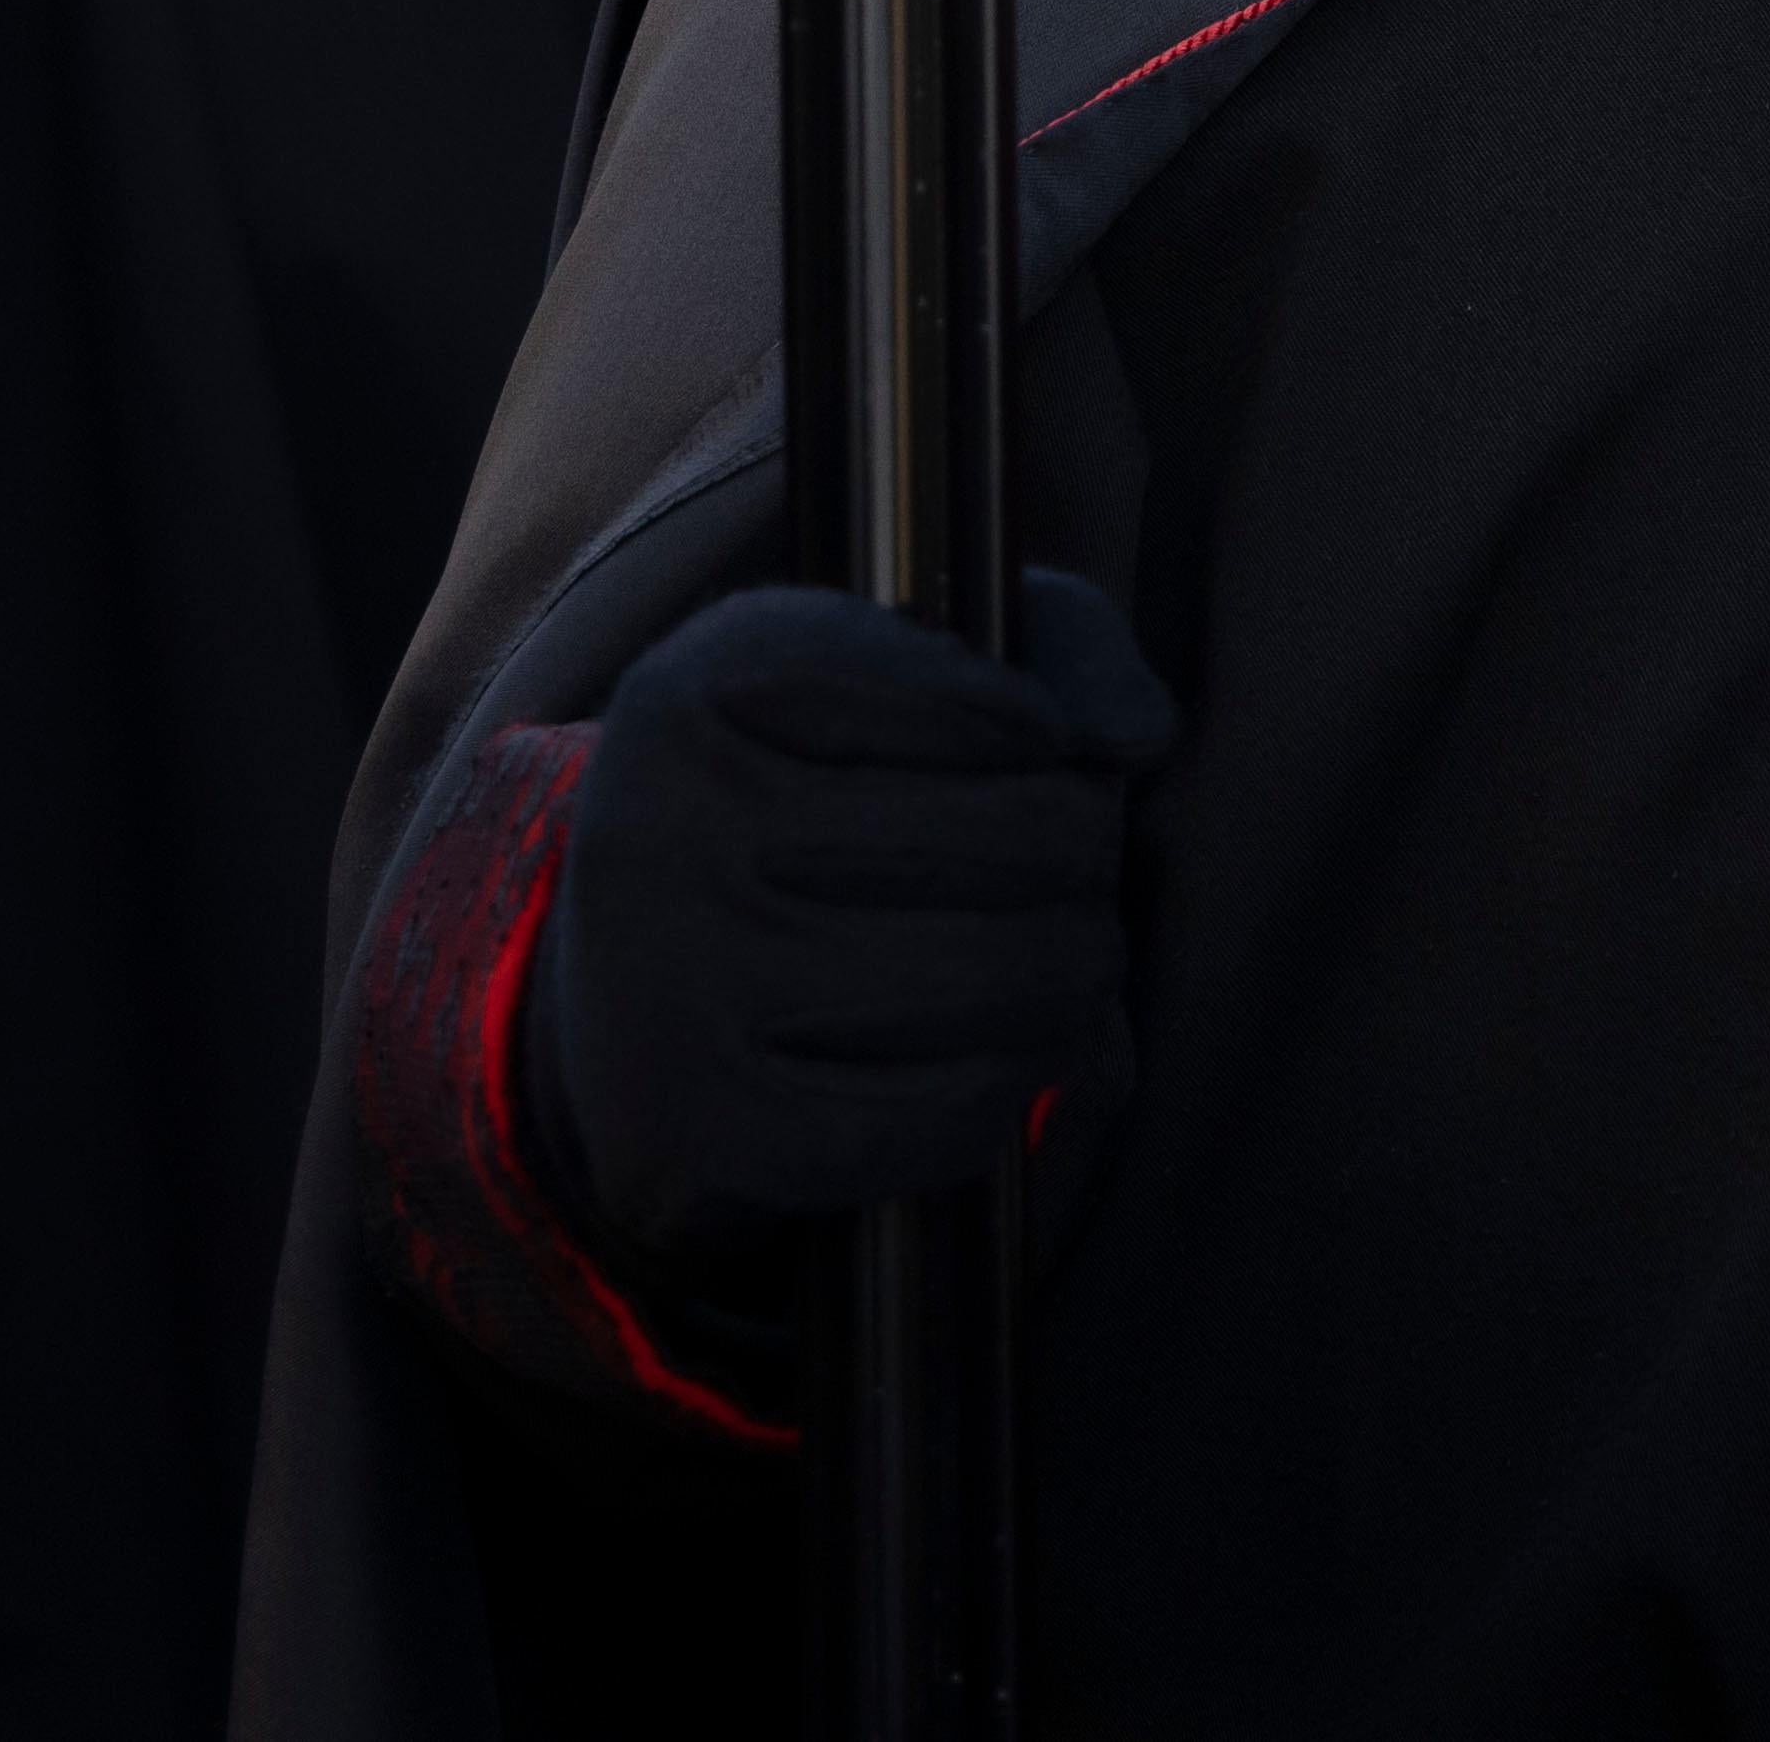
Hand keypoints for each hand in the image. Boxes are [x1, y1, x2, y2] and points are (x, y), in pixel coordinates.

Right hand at [539, 571, 1177, 1253]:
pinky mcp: (716, 1124)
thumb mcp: (898, 659)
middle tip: (1074, 872)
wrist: (630, 970)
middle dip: (1087, 858)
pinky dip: (1015, 1084)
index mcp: (715, 684)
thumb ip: (1051, 644)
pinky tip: (1011, 1053)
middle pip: (1019, 838)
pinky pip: (944, 1113)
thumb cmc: (803, 785)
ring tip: (1062, 962)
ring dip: (1076, 977)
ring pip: (999, 976)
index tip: (1043, 754)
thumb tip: (1139, 734)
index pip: (985, 706)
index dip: (1053, 739)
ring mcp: (682, 986)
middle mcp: (676, 828)